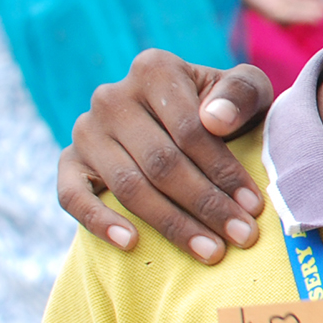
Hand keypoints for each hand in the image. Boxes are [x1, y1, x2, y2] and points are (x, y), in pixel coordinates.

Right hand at [59, 49, 277, 263]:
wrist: (188, 124)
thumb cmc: (224, 110)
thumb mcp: (245, 90)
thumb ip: (239, 93)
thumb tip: (215, 119)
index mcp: (155, 70)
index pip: (190, 131)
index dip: (224, 172)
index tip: (252, 206)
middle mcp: (112, 97)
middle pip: (161, 162)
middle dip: (206, 205)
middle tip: (241, 238)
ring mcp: (86, 130)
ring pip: (128, 186)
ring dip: (172, 224)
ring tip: (210, 251)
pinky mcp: (70, 162)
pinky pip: (73, 197)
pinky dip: (99, 222)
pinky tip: (131, 243)